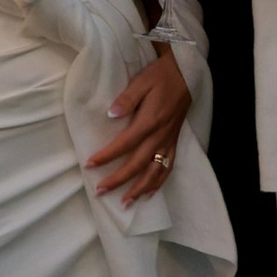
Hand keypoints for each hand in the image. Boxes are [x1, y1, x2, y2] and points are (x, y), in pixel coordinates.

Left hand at [88, 45, 189, 202]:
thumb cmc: (160, 76)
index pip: (124, 144)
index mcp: (149, 122)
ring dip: (139, 189)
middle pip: (137, 165)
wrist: (186, 74)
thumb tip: (111, 115)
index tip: (90, 165)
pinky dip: (159, 183)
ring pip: (154, 172)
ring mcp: (168, 141)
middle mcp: (160, 136)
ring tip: (125, 203)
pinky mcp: (174, 142)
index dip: (107, 156)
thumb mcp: (141, 81)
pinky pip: (168, 168)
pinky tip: (149, 193)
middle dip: (118, 180)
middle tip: (100, 192)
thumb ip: (127, 99)